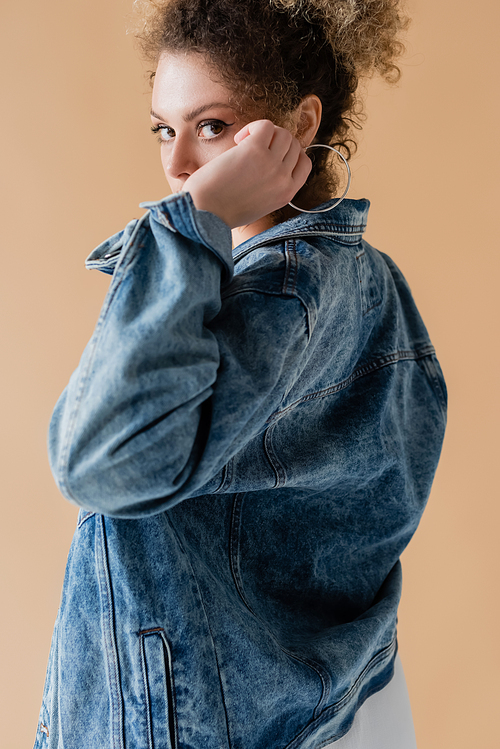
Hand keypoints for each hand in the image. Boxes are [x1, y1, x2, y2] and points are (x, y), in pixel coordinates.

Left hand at [183, 120, 311, 228]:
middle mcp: (283, 180)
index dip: (290, 153)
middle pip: (294, 145)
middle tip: (253, 151)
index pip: (304, 163)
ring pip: (283, 133)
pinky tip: (239, 140)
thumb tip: (272, 157)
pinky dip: (253, 127)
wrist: (204, 212)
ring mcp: (272, 165)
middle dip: (275, 142)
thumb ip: (271, 184)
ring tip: (244, 145)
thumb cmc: (223, 209)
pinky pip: (265, 125)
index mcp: (287, 194)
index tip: (272, 154)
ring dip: (265, 133)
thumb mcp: (259, 202)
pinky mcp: (255, 151)